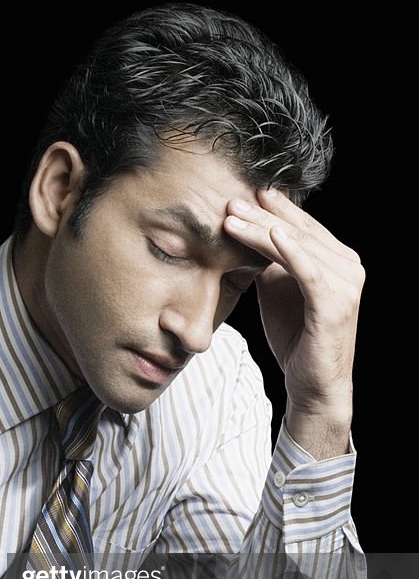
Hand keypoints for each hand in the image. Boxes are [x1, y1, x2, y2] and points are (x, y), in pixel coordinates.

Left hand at [224, 188, 364, 457]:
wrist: (311, 384)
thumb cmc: (296, 339)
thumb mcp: (277, 290)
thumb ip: (269, 261)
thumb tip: (246, 234)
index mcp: (336, 261)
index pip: (302, 227)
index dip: (273, 209)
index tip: (243, 194)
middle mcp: (348, 267)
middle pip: (298, 232)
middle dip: (261, 215)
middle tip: (230, 201)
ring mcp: (346, 284)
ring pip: (299, 248)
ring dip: (263, 230)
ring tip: (232, 218)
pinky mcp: (335, 304)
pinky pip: (309, 271)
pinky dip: (290, 251)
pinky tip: (271, 235)